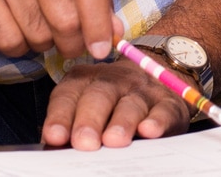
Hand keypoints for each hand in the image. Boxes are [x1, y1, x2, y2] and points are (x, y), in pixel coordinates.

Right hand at [0, 0, 117, 60]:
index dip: (99, 21)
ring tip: (40, 28)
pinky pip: (8, 39)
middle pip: (65, 16)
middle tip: (71, 44)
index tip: (102, 48)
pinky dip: (18, 47)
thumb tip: (113, 34)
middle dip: (72, 42)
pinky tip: (16, 30)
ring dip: (45, 44)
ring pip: (38, 33)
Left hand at [42, 57, 192, 148]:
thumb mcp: (86, 107)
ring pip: (130, 104)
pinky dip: (157, 120)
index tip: (54, 136)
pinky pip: (163, 110)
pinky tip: (149, 130)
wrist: (158, 72)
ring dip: (122, 122)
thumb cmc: (113, 101)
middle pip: (99, 96)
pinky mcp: (168, 103)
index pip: (68, 95)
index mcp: (84, 81)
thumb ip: (69, 127)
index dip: (60, 116)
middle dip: (89, 120)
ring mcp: (142, 91)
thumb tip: (52, 148)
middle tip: (84, 142)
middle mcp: (113, 81)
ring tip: (113, 140)